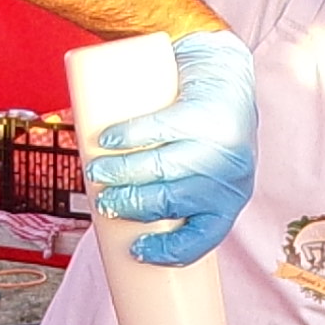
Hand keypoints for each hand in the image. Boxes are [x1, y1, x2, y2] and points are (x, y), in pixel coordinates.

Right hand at [88, 29, 256, 265]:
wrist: (223, 74)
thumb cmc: (203, 134)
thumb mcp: (200, 174)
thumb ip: (169, 197)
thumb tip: (116, 220)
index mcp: (227, 202)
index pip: (202, 238)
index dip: (168, 250)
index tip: (136, 250)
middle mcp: (228, 176)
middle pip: (171, 200)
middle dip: (130, 205)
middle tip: (105, 203)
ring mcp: (219, 143)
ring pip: (162, 166)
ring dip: (121, 173)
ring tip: (96, 173)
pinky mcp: (203, 110)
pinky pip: (161, 128)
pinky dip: (129, 136)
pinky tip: (108, 140)